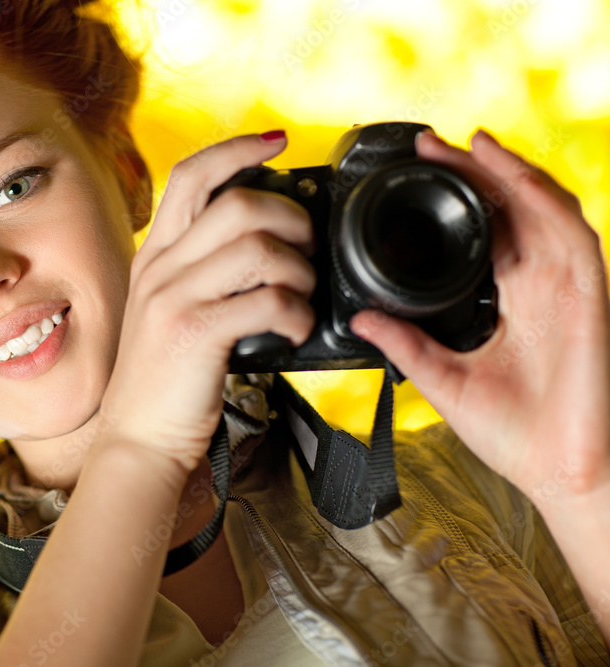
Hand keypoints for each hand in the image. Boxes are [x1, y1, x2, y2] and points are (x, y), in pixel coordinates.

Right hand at [97, 132, 315, 473]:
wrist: (140, 438)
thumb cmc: (168, 377)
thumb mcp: (172, 308)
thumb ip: (203, 270)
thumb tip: (267, 239)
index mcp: (156, 254)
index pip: (190, 175)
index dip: (237, 150)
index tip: (277, 143)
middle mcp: (160, 267)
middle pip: (238, 203)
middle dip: (291, 219)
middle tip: (306, 249)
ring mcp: (174, 298)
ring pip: (259, 247)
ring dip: (300, 269)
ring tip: (302, 295)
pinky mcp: (195, 333)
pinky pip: (268, 300)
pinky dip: (298, 312)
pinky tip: (295, 329)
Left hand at [350, 129, 609, 501]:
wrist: (556, 471)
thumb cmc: (512, 433)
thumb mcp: (442, 379)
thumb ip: (405, 344)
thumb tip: (360, 317)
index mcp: (510, 299)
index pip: (487, 230)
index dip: (460, 195)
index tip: (418, 171)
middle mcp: (539, 285)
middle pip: (512, 209)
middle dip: (476, 171)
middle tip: (432, 143)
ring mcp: (566, 287)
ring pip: (544, 209)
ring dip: (509, 172)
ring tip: (471, 144)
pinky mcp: (588, 296)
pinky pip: (572, 235)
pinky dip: (545, 202)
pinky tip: (516, 180)